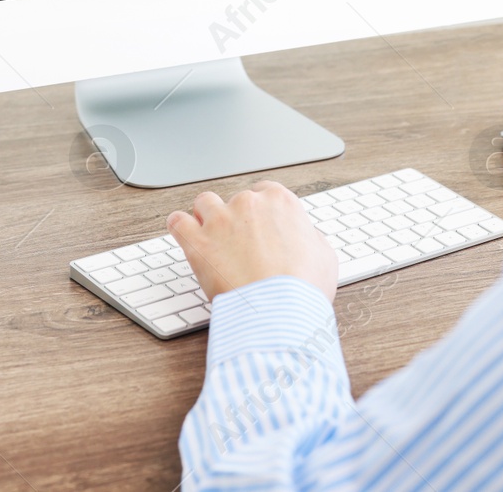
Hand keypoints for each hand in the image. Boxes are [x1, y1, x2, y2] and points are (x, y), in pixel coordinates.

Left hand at [167, 180, 338, 302]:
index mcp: (280, 201)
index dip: (262, 212)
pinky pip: (178, 222)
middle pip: (236, 200)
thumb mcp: (324, 256)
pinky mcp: (197, 241)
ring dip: (206, 217)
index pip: (265, 193)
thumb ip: (310, 238)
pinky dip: (179, 227)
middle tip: (241, 244)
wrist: (280, 310)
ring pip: (204, 203)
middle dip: (237, 219)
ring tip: (211, 236)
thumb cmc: (304, 286)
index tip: (260, 227)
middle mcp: (248, 203)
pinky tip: (185, 236)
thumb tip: (304, 237)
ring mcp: (220, 220)